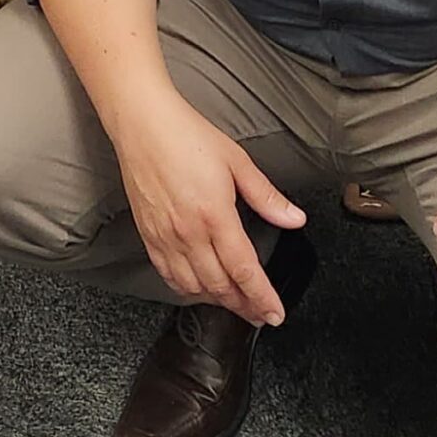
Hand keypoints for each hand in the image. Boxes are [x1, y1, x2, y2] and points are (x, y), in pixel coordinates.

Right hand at [112, 91, 308, 325]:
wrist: (142, 123)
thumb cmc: (186, 135)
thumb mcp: (236, 161)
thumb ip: (267, 196)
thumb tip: (295, 218)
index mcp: (215, 214)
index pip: (244, 271)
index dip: (262, 298)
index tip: (275, 314)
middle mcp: (188, 232)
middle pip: (220, 286)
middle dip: (244, 306)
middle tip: (260, 314)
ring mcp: (165, 236)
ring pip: (193, 287)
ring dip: (217, 300)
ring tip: (234, 302)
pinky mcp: (148, 234)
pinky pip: (168, 275)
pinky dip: (186, 289)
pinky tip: (198, 287)